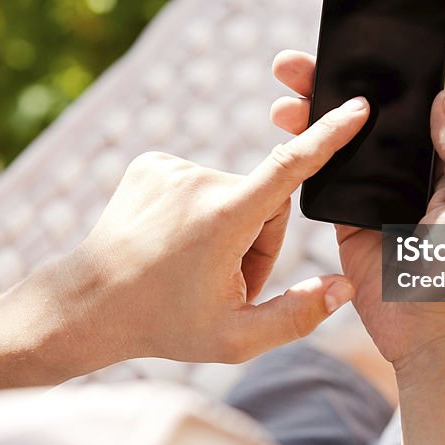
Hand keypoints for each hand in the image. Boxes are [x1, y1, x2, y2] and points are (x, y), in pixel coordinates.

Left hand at [0, 94, 373, 388]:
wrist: (88, 303)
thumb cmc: (164, 323)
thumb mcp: (236, 338)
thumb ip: (297, 316)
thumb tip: (343, 287)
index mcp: (225, 218)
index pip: (291, 166)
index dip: (329, 135)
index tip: (356, 106)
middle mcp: (199, 180)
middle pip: (267, 200)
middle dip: (260, 237)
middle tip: (228, 280)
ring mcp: (171, 167)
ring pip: (235, 192)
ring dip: (230, 226)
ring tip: (196, 265)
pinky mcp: (151, 162)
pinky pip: (202, 182)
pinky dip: (201, 210)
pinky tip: (174, 241)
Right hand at [271, 50, 444, 369]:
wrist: (431, 337)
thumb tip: (443, 95)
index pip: (416, 103)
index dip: (388, 71)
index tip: (356, 42)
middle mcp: (409, 172)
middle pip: (367, 115)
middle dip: (332, 85)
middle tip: (295, 63)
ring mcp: (375, 194)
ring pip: (339, 142)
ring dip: (311, 115)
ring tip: (282, 95)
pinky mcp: (346, 219)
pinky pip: (322, 179)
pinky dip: (303, 156)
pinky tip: (283, 134)